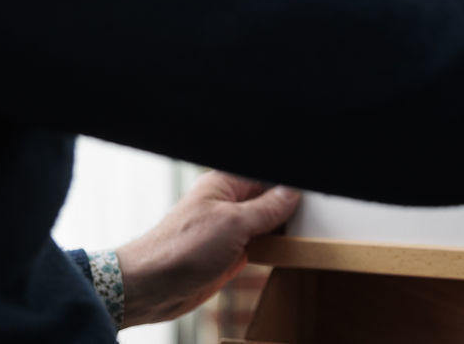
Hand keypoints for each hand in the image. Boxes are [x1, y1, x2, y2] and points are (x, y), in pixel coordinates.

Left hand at [116, 171, 300, 326]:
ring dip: (281, 229)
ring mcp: (228, 229)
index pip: (268, 175)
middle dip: (288, 206)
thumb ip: (267, 208)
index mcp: (225, 184)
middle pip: (269, 199)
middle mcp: (227, 204)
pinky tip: (286, 249)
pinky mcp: (229, 253)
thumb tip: (293, 193)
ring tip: (303, 232)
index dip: (290, 182)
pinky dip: (272, 248)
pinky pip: (259, 245)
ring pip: (266, 223)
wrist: (150, 288)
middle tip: (313, 214)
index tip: (313, 190)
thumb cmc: (179, 249)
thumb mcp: (233, 223)